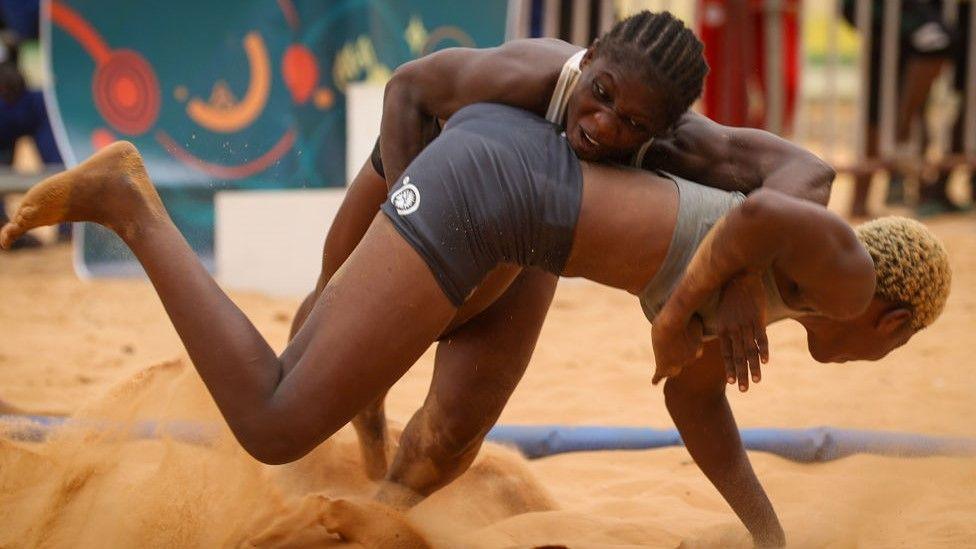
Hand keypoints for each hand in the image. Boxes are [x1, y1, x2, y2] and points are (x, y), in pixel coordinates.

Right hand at [651, 314, 703, 384]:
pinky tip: (654, 382)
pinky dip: (657, 378)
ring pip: (672, 369)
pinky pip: (660, 375)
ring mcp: (676, 364)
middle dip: (678, 358)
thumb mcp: (695, 319)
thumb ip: (696, 323)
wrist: (671, 323)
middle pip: (682, 361)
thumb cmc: (685, 317)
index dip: (684, 347)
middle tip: (674, 356)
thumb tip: (698, 318)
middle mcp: (689, 359)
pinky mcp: (663, 366)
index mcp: (697, 349)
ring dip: (668, 368)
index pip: (691, 352)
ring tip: (665, 372)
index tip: (682, 343)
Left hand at [714, 272, 768, 391]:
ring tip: (756, 381)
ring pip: (749, 351)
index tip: (731, 382)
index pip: (727, 354)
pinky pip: (761, 338)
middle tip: (744, 390)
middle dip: (741, 374)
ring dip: (753, 367)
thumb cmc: (729, 293)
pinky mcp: (757, 318)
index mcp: (723, 329)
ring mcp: (746, 325)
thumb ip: (725, 326)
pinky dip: (763, 350)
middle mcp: (734, 330)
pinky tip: (765, 362)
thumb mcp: (723, 312)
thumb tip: (726, 337)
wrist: (739, 275)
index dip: (730, 368)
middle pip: (738, 357)